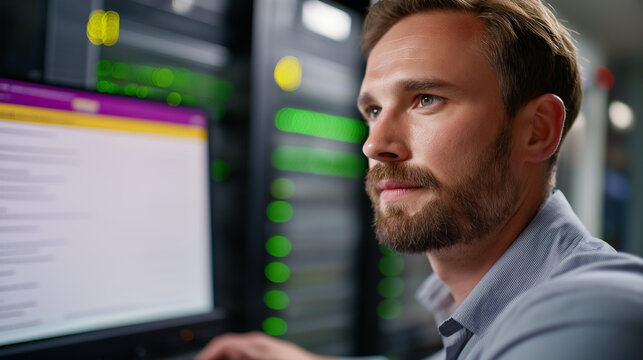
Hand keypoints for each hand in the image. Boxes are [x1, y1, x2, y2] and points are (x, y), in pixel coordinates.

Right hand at [195, 331, 337, 359]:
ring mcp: (257, 353)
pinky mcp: (261, 358)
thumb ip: (255, 352)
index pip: (222, 343)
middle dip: (212, 359)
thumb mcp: (272, 357)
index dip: (207, 354)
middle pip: (224, 352)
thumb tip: (240, 347)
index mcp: (253, 342)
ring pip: (232, 357)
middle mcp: (253, 346)